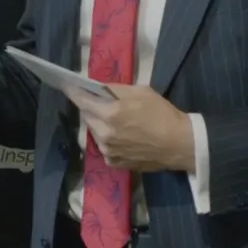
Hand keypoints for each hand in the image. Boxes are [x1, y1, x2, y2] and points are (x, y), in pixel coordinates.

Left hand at [65, 85, 194, 173]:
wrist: (180, 144)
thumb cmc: (162, 114)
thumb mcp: (140, 92)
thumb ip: (115, 90)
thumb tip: (98, 88)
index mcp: (110, 113)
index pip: (81, 100)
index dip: (73, 92)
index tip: (66, 85)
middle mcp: (104, 133)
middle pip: (86, 116)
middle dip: (90, 107)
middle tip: (101, 103)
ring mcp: (108, 150)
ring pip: (94, 131)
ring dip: (99, 124)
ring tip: (115, 121)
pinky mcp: (114, 162)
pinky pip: (104, 146)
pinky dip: (108, 139)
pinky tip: (122, 136)